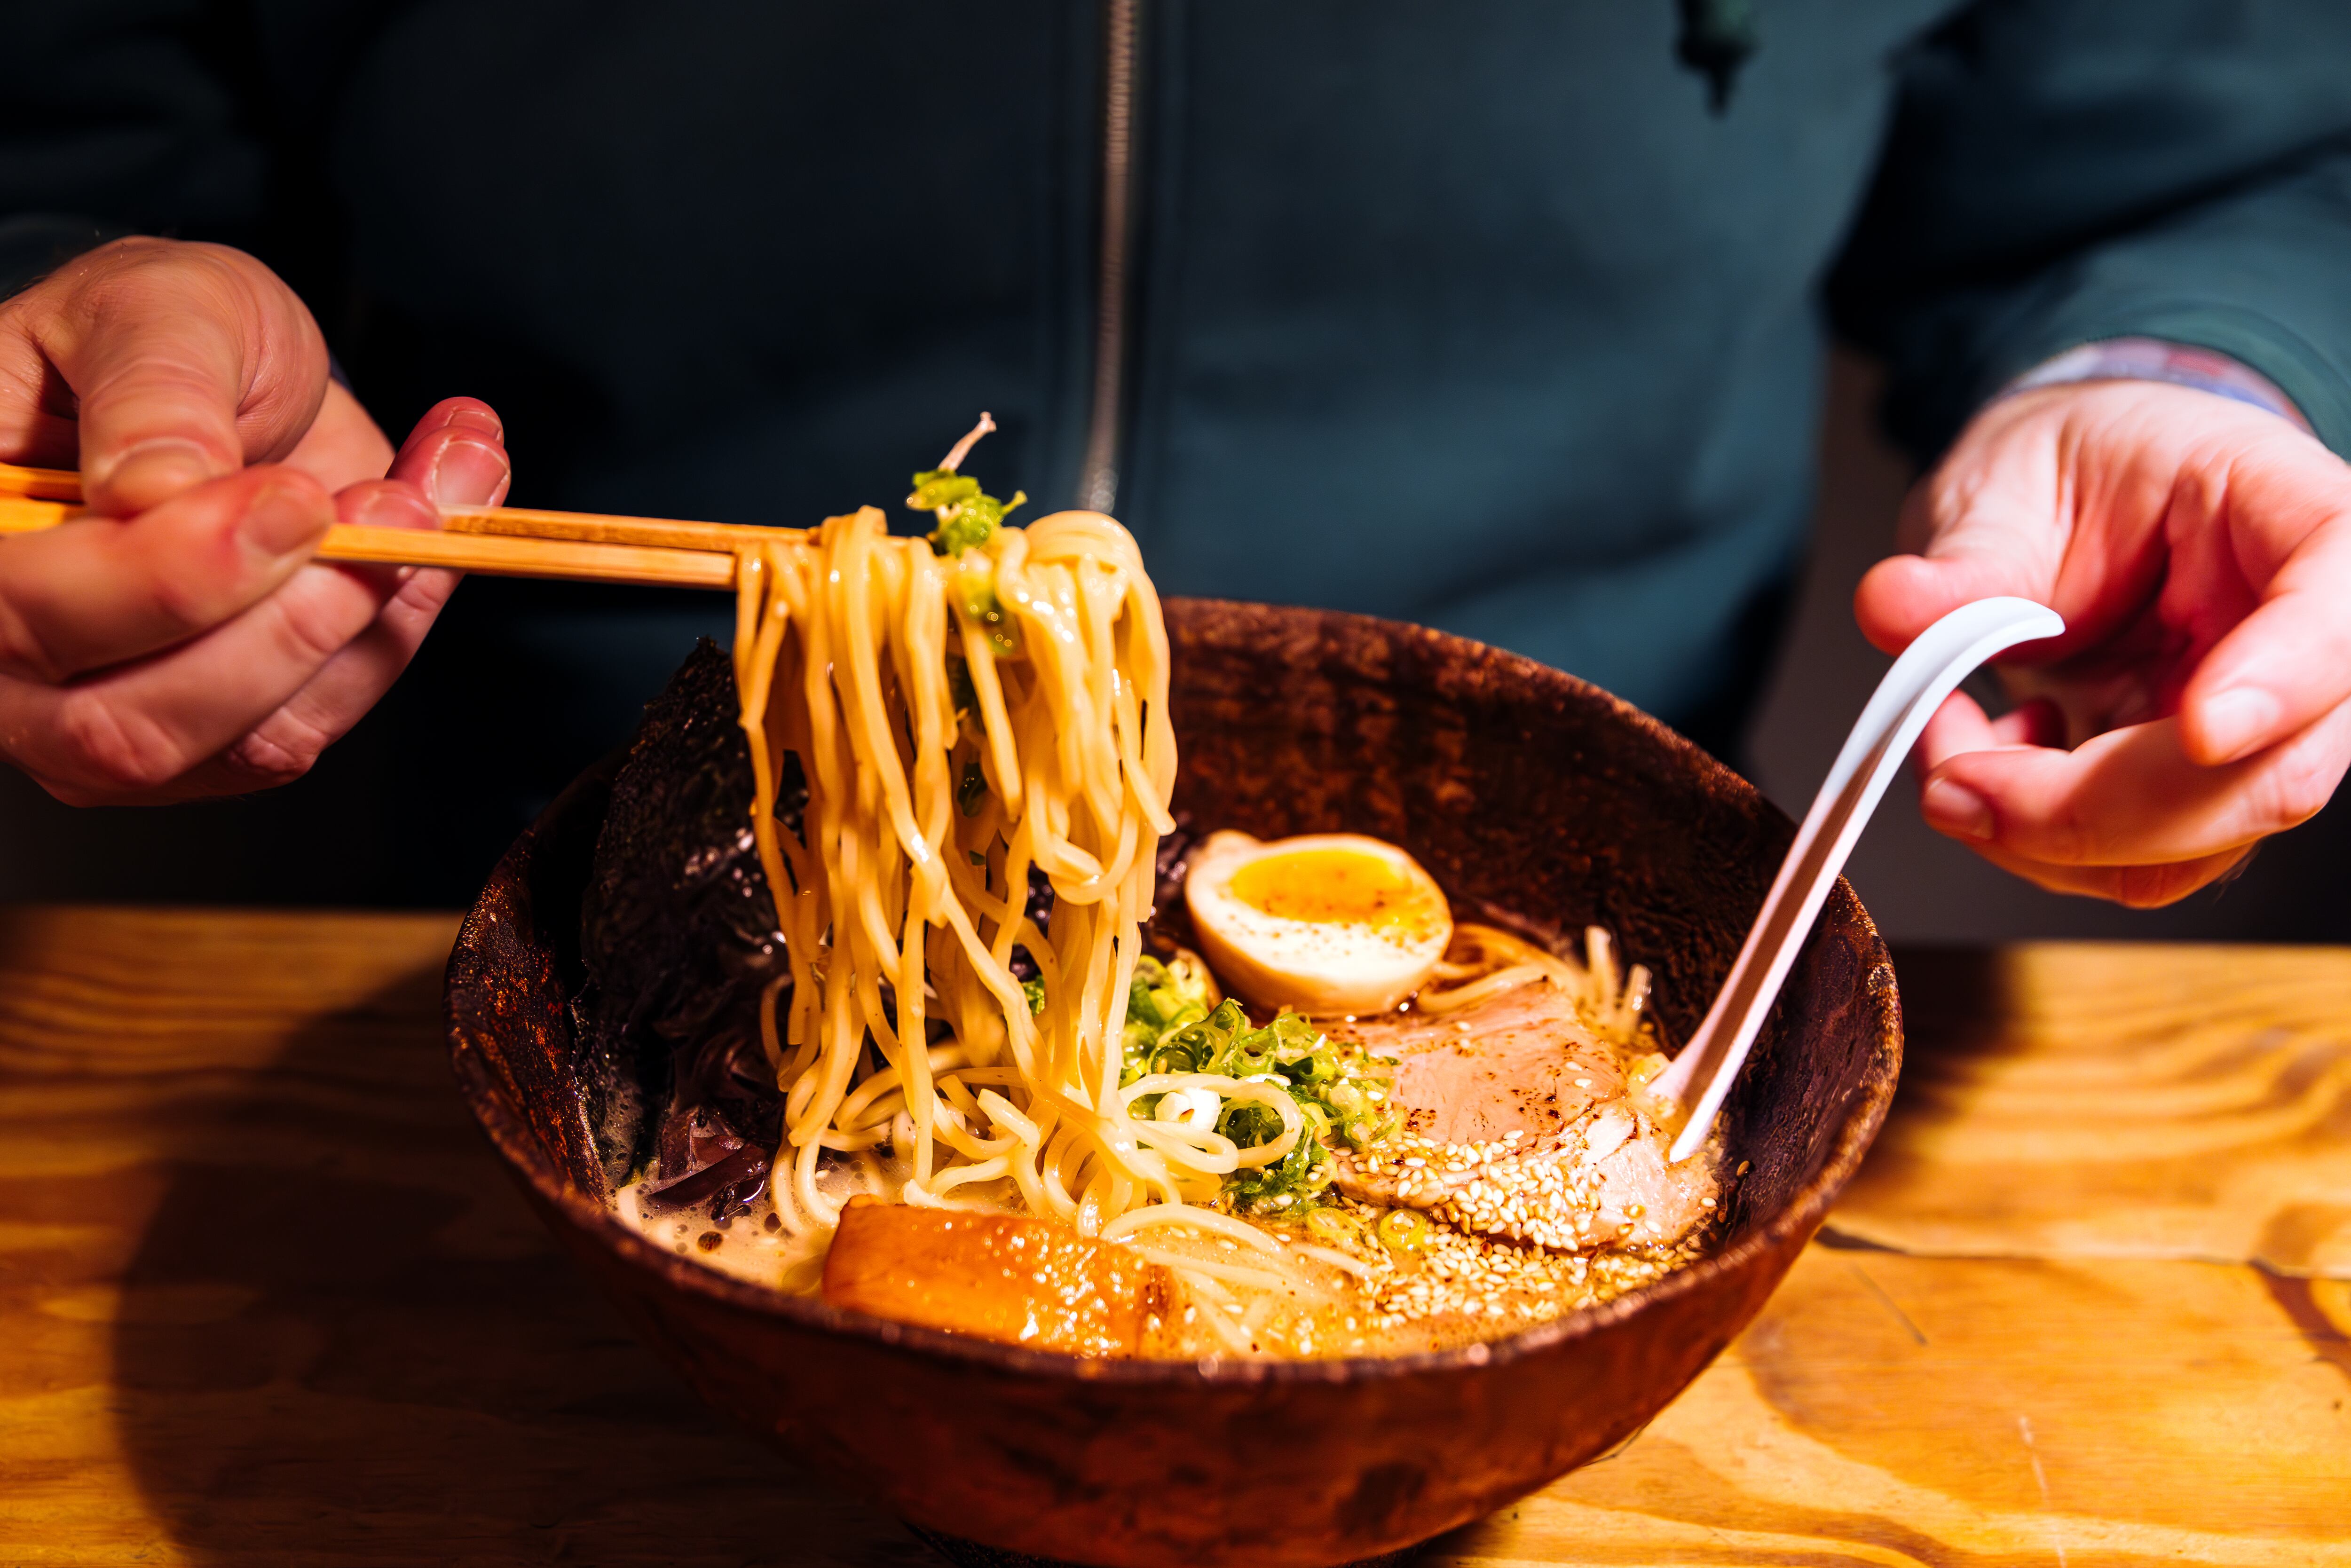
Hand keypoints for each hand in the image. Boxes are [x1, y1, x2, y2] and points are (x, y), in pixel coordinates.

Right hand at [0, 236, 507, 803]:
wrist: (227, 372)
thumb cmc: (157, 335)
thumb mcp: (151, 306)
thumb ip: (151, 390)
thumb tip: (157, 487)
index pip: (26, 614)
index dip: (172, 577)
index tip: (296, 496)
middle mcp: (10, 657)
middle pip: (131, 722)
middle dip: (289, 621)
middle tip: (393, 504)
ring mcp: (104, 715)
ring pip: (246, 741)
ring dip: (363, 623)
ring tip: (425, 493)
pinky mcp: (219, 736)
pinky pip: (316, 724)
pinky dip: (395, 629)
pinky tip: (430, 530)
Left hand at [1854, 379, 2350, 905]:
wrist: (2063, 502)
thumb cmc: (2074, 468)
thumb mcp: (2013, 475)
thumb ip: (1969, 549)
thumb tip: (1897, 604)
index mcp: (2299, 522)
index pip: (2341, 611)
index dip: (2283, 679)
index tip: (2203, 729)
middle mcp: (2306, 648)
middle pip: (2270, 776)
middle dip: (2096, 808)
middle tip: (1956, 779)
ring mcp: (2255, 736)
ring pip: (2192, 848)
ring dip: (2040, 835)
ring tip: (1951, 749)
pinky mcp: (2190, 794)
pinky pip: (2128, 863)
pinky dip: (2029, 840)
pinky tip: (1990, 758)